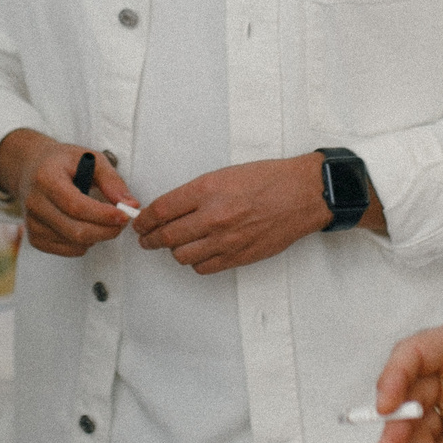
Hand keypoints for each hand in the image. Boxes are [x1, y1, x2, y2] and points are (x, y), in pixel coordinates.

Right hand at [0, 129, 131, 258]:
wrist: (30, 167)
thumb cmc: (62, 162)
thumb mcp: (90, 158)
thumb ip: (111, 180)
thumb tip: (130, 204)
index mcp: (46, 178)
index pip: (76, 205)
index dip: (103, 215)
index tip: (124, 215)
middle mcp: (35, 203)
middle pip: (75, 231)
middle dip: (106, 231)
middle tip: (122, 222)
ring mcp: (32, 223)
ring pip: (74, 244)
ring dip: (97, 236)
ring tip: (101, 218)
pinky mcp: (34, 238)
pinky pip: (68, 251)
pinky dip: (84, 243)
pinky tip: (84, 225)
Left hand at [131, 153, 367, 274]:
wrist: (301, 194)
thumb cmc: (268, 179)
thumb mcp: (225, 174)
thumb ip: (195, 193)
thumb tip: (170, 209)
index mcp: (207, 190)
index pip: (161, 210)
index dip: (144, 220)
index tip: (140, 223)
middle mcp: (213, 215)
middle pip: (166, 236)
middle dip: (150, 240)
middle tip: (146, 240)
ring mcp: (226, 239)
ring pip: (182, 256)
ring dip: (174, 251)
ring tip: (176, 245)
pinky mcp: (238, 256)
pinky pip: (204, 267)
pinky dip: (196, 262)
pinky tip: (199, 253)